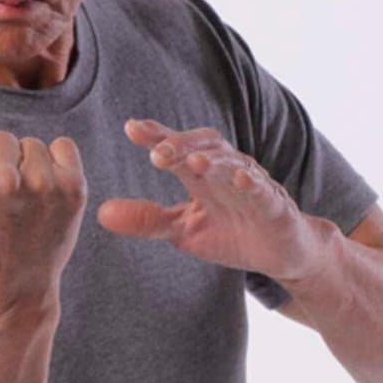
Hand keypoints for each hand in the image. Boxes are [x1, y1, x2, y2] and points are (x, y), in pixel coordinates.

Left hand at [96, 118, 330, 281]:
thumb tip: (102, 213)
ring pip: (232, 162)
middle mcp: (225, 170)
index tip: (131, 128)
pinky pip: (263, 189)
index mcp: (200, 174)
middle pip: (203, 145)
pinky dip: (252, 182)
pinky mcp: (274, 203)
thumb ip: (146, 220)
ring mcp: (252, 184)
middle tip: (157, 151)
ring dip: (213, 161)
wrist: (281, 254)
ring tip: (194, 162)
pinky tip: (239, 178)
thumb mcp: (183, 231)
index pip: (175, 148)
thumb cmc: (231, 234)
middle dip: (181, 145)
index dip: (156, 135)